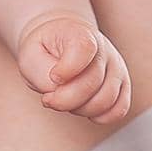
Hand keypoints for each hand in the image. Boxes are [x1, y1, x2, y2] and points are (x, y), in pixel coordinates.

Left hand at [16, 15, 130, 123]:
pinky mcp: (122, 84)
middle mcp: (104, 49)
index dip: (67, 69)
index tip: (53, 77)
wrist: (58, 42)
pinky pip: (120, 108)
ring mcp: (116, 67)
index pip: (83, 49)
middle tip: (49, 97)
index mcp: (80, 34)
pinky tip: (84, 109)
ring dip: (81, 109)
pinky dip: (101, 116)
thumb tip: (58, 92)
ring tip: (66, 100)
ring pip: (107, 99)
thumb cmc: (44, 49)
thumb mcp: (29, 55)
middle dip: (66, 99)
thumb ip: (41, 74)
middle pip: (92, 82)